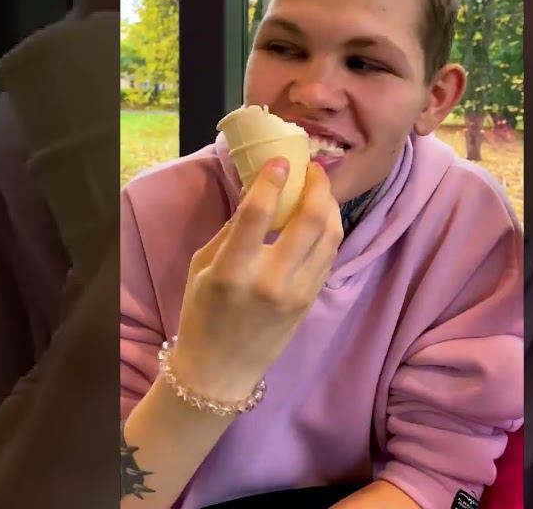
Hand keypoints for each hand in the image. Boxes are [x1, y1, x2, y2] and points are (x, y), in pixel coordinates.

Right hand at [169, 159, 341, 403]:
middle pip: (309, 221)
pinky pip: (329, 256)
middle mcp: (269, 282)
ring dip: (329, 205)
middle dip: (317, 186)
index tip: (280, 160)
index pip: (258, 216)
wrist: (220, 371)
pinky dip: (329, 230)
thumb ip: (232, 230)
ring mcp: (296, 294)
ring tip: (320, 188)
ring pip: (330, 237)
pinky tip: (321, 217)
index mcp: (232, 272)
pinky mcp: (311, 302)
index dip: (272, 181)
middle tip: (314, 168)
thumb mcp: (202, 267)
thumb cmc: (202, 314)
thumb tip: (257, 190)